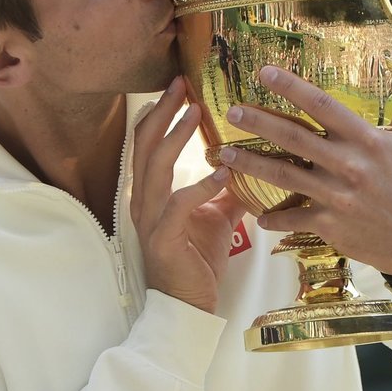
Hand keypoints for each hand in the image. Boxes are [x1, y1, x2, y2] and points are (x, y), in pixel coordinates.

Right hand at [131, 77, 246, 313]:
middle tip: (182, 84)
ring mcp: (150, 219)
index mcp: (151, 191)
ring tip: (195, 113)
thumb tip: (247, 164)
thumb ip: (224, 190)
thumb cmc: (198, 259)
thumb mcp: (216, 217)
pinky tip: (220, 173)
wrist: (188, 305)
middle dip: (163, 112)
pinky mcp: (163, 239)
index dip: (160, 112)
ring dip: (175, 138)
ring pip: (155, 168)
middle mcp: (144, 200)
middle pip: (145, 145)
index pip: (147, 142)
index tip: (179, 85)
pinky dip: (198, 186)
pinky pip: (177, 205)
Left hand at [217, 54, 391, 274]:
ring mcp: (335, 196)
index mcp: (366, 139)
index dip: (292, 87)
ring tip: (223, 153)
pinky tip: (254, 213)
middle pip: (294, 138)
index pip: (323, 106)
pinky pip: (292, 217)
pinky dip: (272, 217)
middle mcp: (347, 164)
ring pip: (284, 176)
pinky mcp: (328, 224)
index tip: (264, 73)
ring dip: (251, 163)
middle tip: (231, 111)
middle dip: (259, 122)